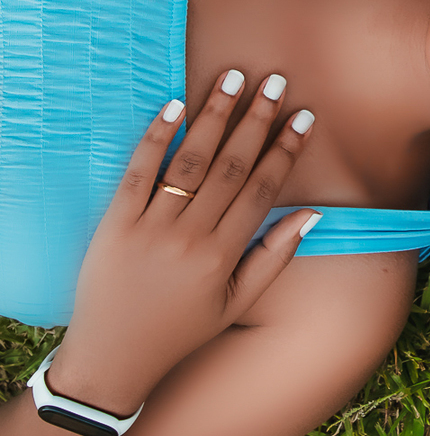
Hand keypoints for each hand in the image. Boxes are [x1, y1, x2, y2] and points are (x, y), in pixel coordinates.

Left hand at [50, 73, 319, 416]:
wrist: (112, 357)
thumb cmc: (180, 331)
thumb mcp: (236, 304)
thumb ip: (275, 258)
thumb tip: (312, 214)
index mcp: (222, 256)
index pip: (261, 190)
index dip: (284, 150)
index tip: (302, 117)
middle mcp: (189, 238)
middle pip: (229, 166)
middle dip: (255, 120)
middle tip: (274, 82)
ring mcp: (150, 228)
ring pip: (189, 160)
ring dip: (213, 115)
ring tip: (233, 78)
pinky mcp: (114, 222)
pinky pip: (139, 170)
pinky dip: (157, 136)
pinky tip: (175, 105)